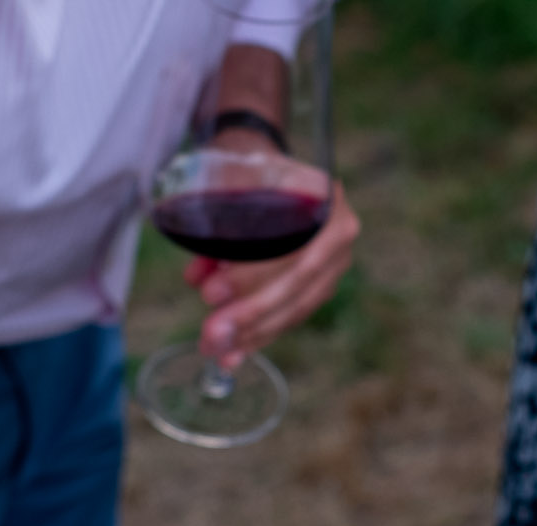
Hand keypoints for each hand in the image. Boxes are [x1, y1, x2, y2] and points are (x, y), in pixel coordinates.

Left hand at [186, 179, 359, 368]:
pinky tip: (233, 354)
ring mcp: (333, 265)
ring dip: (253, 334)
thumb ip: (217, 221)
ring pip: (294, 310)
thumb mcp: (231, 174)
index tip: (210, 291)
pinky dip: (260, 336)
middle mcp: (339, 235)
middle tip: (211, 335)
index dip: (251, 277)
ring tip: (217, 350)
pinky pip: (290, 317)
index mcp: (326, 202)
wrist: (258, 160)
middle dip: (249, 316)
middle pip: (296, 287)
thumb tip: (197, 278)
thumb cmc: (242, 166)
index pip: (293, 251)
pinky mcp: (318, 287)